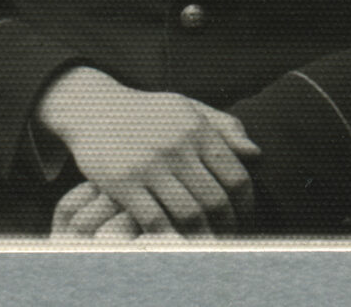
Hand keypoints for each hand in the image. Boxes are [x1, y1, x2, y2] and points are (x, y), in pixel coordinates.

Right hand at [34, 66, 259, 236]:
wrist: (94, 109)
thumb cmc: (148, 113)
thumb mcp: (188, 108)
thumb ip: (224, 127)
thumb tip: (256, 155)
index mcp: (197, 129)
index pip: (236, 176)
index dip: (245, 204)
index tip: (243, 216)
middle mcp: (177, 146)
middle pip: (215, 200)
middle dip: (226, 225)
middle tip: (226, 236)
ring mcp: (149, 165)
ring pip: (189, 214)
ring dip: (201, 236)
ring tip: (205, 244)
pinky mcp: (123, 182)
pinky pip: (154, 220)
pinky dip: (168, 237)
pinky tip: (174, 243)